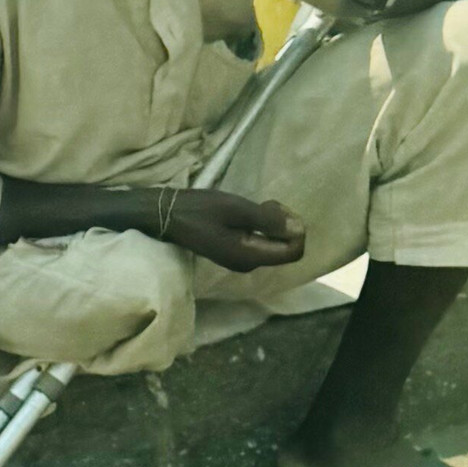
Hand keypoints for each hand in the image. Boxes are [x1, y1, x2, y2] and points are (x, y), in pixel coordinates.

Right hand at [162, 190, 304, 272]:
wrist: (168, 215)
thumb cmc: (200, 210)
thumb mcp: (236, 209)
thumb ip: (268, 220)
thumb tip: (300, 229)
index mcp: (249, 257)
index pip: (293, 252)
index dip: (297, 230)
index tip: (279, 209)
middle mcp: (248, 264)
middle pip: (285, 248)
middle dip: (285, 224)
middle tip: (267, 202)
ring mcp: (241, 260)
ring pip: (274, 244)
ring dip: (274, 223)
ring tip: (259, 204)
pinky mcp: (235, 251)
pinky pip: (261, 242)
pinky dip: (263, 226)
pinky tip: (251, 212)